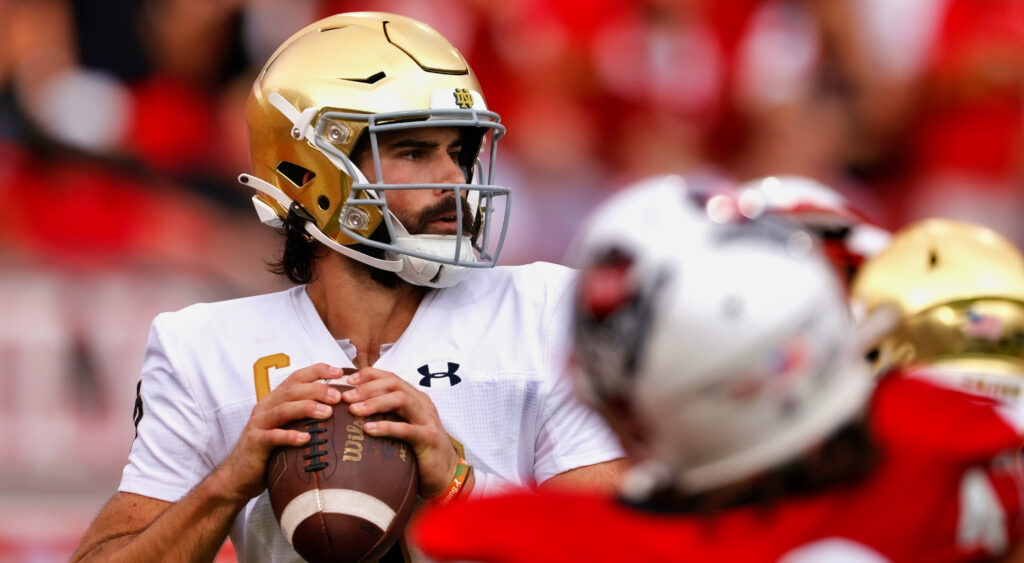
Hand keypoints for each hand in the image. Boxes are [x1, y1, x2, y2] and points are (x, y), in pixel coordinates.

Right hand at [211, 363, 344, 502]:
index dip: (317, 371)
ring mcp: (259, 424)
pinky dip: (290, 436)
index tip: (340, 372)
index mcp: (275, 400)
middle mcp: (266, 407)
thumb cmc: (270, 452)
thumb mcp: (287, 428)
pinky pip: (273, 437)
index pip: (296, 377)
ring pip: (283, 410)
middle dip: (317, 389)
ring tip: (327, 412)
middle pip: (292, 391)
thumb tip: (339, 411)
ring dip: (306, 408)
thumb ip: (305, 417)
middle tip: (338, 396)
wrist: (238, 476)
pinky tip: (306, 439)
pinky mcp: (255, 443)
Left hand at [341, 368, 459, 498]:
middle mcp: (422, 403)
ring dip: (374, 402)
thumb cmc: (419, 450)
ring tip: (354, 410)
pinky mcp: (429, 438)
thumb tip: (354, 409)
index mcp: (415, 398)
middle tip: (346, 397)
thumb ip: (387, 415)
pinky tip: (368, 429)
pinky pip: (406, 429)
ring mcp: (427, 419)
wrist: (446, 473)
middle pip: (394, 384)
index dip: (369, 376)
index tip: (348, 381)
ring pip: (401, 400)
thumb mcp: (403, 426)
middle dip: (367, 388)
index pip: (391, 378)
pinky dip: (386, 427)